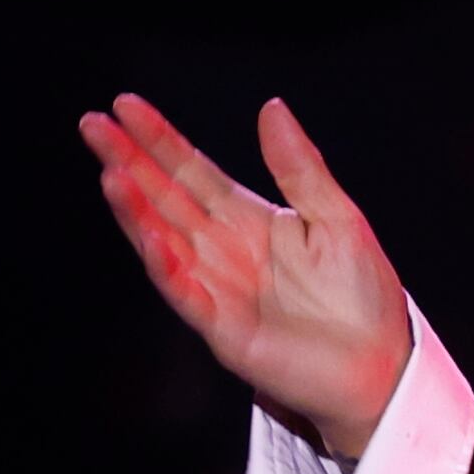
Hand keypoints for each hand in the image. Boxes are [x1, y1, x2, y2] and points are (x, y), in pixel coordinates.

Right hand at [78, 94, 412, 458]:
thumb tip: (270, 107)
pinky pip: (187, 293)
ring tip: (110, 174)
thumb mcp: (336, 217)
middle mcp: (223, 251)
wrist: (381, 368)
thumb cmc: (362, 298)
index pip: (192, 172)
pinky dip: (166, 266)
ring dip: (135, 210)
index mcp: (249, 221)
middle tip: (92, 125)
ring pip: (163, 242)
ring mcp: (218, 290)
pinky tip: (149, 236)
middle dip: (128, 163)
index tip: (126, 106)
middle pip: (165, 199)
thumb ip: (298, 166)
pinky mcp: (224, 329)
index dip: (159, 140)